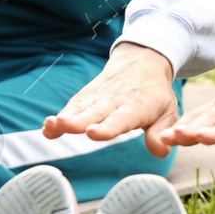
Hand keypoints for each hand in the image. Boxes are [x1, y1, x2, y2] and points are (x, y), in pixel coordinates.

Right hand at [43, 43, 180, 156]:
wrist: (142, 61)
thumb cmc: (155, 93)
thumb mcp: (167, 111)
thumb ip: (161, 132)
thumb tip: (161, 152)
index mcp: (135, 106)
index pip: (120, 119)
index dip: (107, 127)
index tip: (93, 132)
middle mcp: (114, 101)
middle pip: (94, 112)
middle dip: (79, 121)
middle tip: (65, 126)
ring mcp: (98, 97)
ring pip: (80, 108)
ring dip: (64, 118)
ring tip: (50, 127)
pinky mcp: (87, 96)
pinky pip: (73, 106)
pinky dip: (60, 116)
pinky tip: (47, 128)